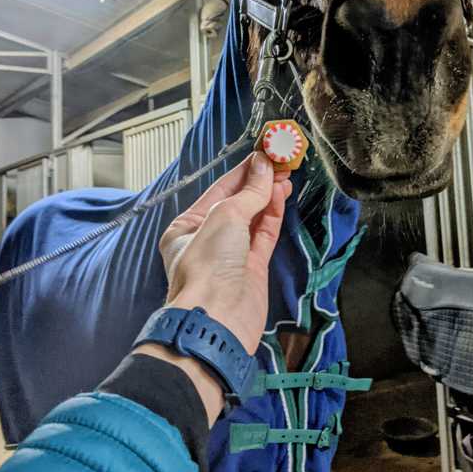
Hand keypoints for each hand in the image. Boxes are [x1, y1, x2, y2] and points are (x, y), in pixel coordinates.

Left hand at [159, 151, 291, 353]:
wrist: (218, 318)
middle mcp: (207, 239)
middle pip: (237, 202)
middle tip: (280, 161)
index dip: (243, 171)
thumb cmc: (208, 267)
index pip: (219, 189)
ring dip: (268, 196)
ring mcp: (231, 254)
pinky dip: (273, 215)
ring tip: (285, 175)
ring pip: (253, 218)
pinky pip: (264, 234)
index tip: (264, 153)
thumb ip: (248, 192)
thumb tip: (263, 166)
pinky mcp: (252, 268)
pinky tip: (281, 196)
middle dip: (258, 182)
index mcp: (187, 226)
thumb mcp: (225, 217)